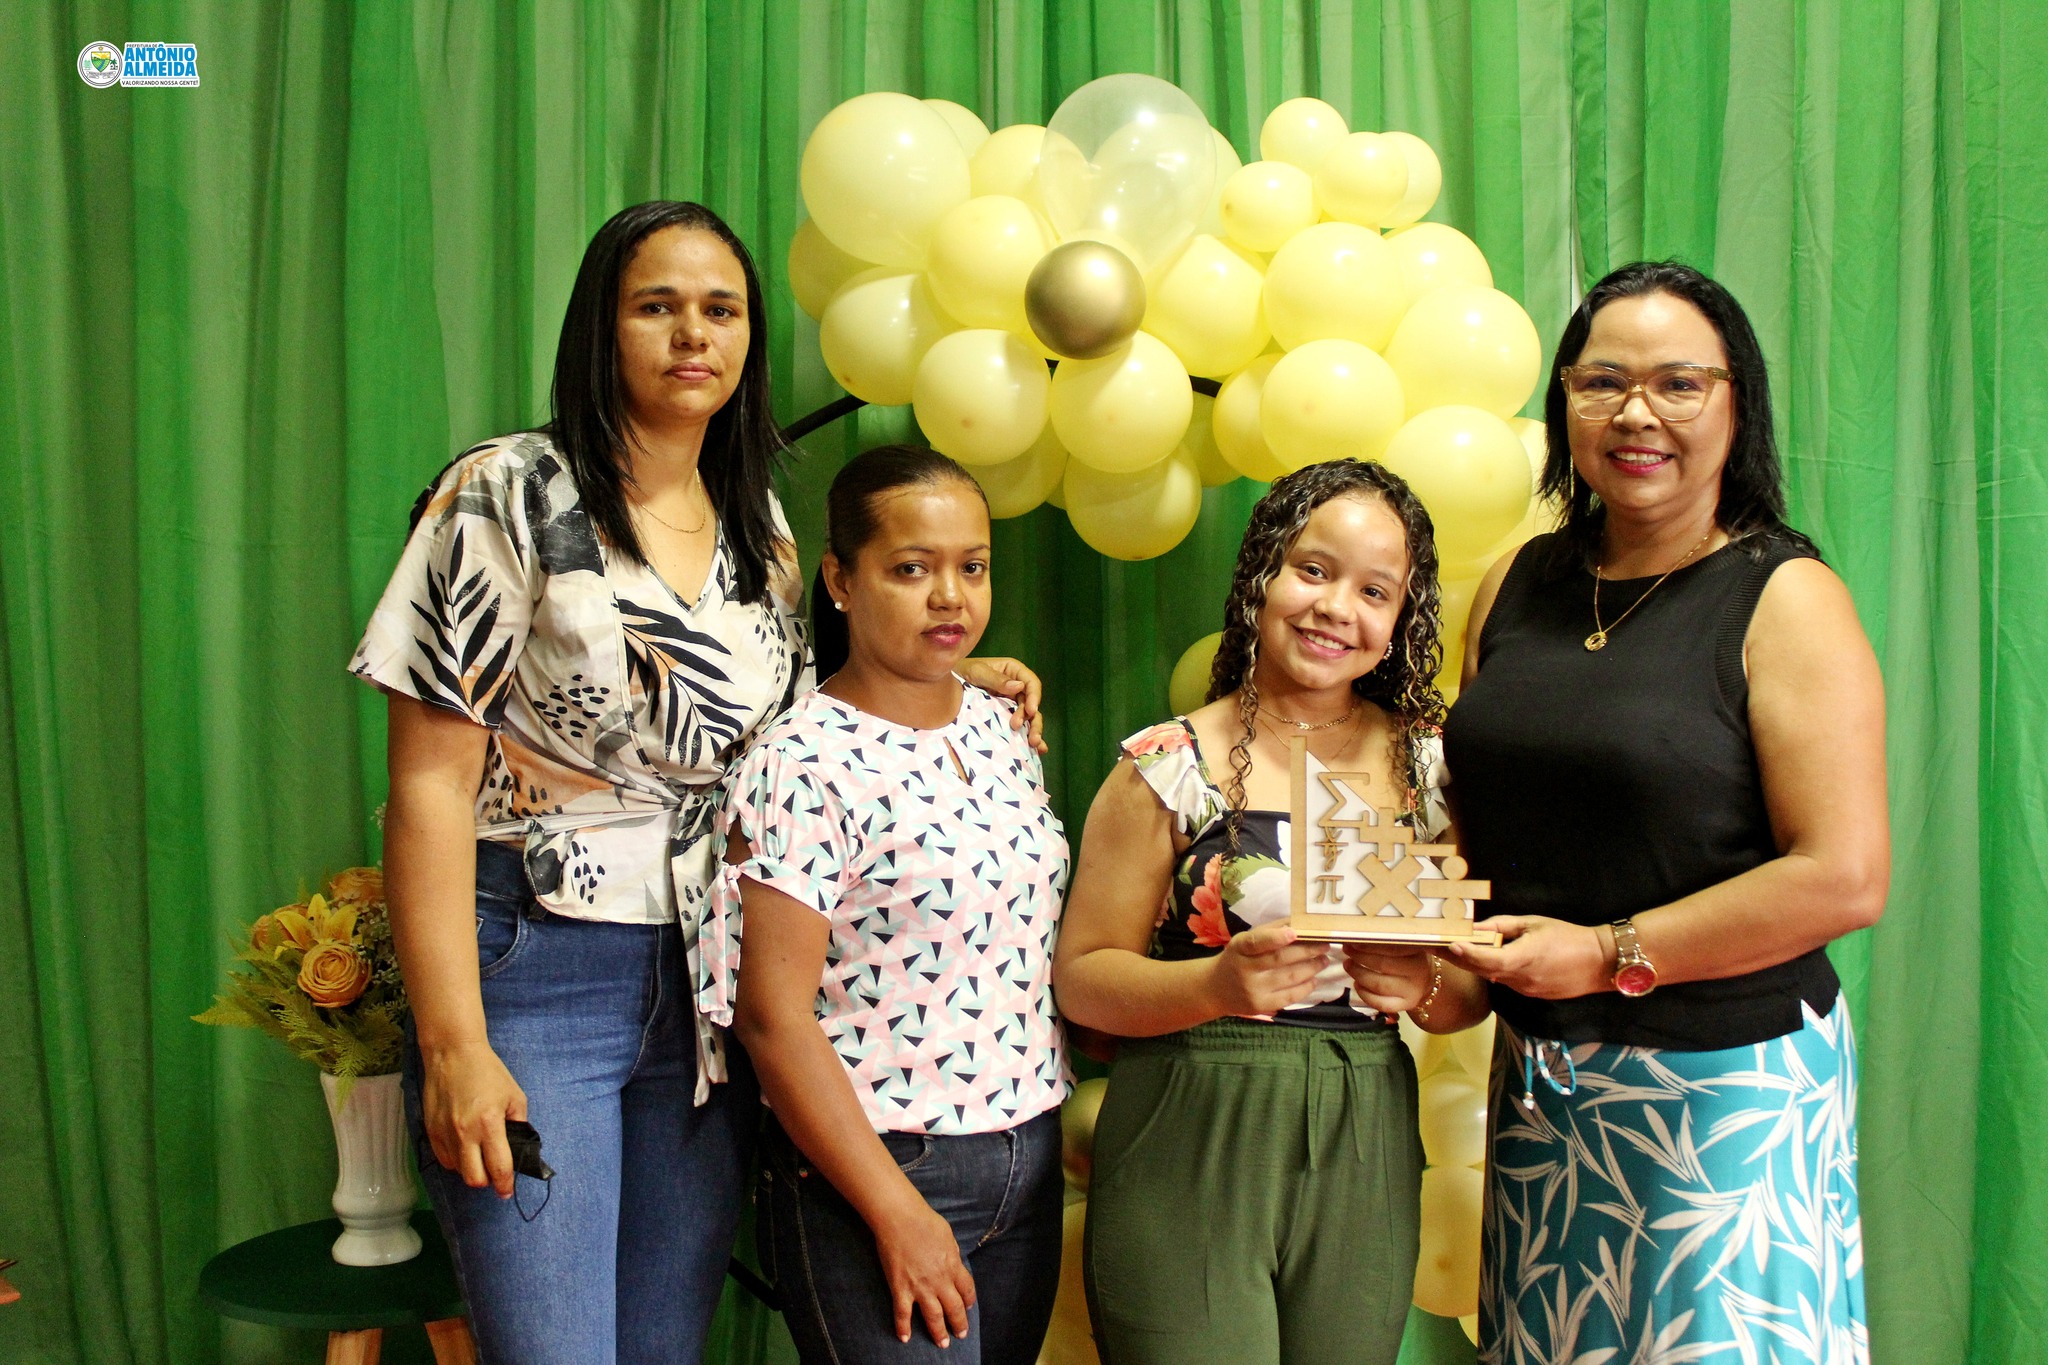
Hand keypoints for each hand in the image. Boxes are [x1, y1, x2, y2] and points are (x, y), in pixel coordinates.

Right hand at [420, 1040, 527, 1197]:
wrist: (452, 1053)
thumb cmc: (488, 1072)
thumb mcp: (515, 1095)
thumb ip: (519, 1124)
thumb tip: (519, 1146)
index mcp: (489, 1124)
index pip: (498, 1167)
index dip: (505, 1184)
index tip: (507, 1191)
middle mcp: (464, 1133)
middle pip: (474, 1179)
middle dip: (487, 1180)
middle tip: (494, 1171)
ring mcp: (444, 1133)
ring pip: (457, 1171)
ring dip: (470, 1168)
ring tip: (479, 1153)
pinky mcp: (429, 1130)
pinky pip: (443, 1158)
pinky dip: (455, 1159)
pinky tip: (464, 1146)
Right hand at [871, 1196, 974, 1346]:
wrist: (899, 1218)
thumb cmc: (924, 1220)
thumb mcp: (948, 1235)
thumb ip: (952, 1252)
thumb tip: (953, 1261)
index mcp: (953, 1265)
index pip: (967, 1289)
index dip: (969, 1300)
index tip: (969, 1306)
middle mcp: (940, 1280)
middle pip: (954, 1308)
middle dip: (959, 1323)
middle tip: (961, 1334)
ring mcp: (920, 1287)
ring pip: (934, 1316)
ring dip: (939, 1332)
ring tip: (943, 1343)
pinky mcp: (901, 1288)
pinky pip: (903, 1313)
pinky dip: (903, 1328)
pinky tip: (905, 1338)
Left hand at [958, 656, 1046, 753]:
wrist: (944, 685)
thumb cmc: (961, 671)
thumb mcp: (977, 672)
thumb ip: (996, 679)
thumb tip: (1019, 686)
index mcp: (1013, 671)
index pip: (1031, 683)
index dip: (1034, 697)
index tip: (1030, 711)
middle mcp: (1015, 687)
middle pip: (1031, 703)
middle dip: (1033, 720)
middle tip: (1030, 736)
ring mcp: (1011, 703)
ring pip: (1028, 717)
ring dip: (1033, 731)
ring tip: (1034, 744)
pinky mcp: (1005, 716)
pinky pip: (1019, 726)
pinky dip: (1027, 737)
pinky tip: (1036, 750)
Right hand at [1205, 921, 1327, 1016]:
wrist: (1216, 989)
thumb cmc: (1237, 958)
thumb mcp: (1244, 940)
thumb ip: (1269, 931)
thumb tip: (1299, 922)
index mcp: (1240, 948)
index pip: (1256, 942)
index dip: (1275, 937)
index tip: (1294, 933)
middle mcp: (1245, 970)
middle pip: (1279, 960)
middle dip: (1307, 952)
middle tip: (1325, 945)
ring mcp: (1253, 990)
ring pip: (1289, 978)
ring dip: (1311, 968)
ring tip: (1324, 960)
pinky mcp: (1261, 1006)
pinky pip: (1289, 996)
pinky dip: (1305, 988)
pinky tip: (1314, 979)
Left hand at [1341, 944, 1434, 1013]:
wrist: (1426, 983)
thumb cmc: (1410, 959)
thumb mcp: (1407, 946)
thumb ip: (1388, 941)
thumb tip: (1360, 935)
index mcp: (1418, 953)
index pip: (1391, 948)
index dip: (1369, 945)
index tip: (1353, 940)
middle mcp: (1417, 973)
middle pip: (1383, 965)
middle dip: (1360, 957)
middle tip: (1347, 950)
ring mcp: (1412, 992)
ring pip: (1379, 985)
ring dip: (1359, 975)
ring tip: (1348, 965)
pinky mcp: (1404, 1006)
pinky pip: (1380, 1003)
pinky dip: (1365, 994)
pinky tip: (1357, 984)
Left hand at [1444, 916, 1609, 999]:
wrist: (1600, 962)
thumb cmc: (1568, 937)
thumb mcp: (1534, 924)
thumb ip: (1503, 926)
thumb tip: (1477, 927)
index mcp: (1523, 959)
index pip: (1486, 959)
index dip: (1466, 953)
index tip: (1448, 944)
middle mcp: (1521, 979)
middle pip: (1483, 971)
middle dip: (1460, 958)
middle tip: (1438, 946)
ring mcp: (1526, 990)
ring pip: (1493, 977)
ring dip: (1476, 964)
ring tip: (1457, 950)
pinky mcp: (1532, 994)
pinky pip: (1507, 981)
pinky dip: (1494, 971)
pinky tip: (1486, 960)